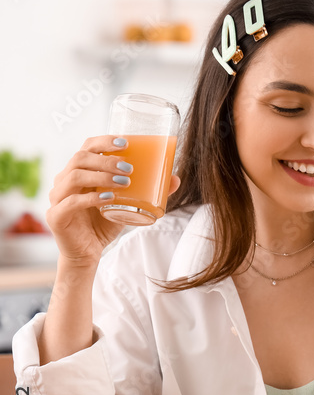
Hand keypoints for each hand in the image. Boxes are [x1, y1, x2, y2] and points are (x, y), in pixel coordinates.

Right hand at [46, 136, 180, 264]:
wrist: (88, 252)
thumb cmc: (105, 224)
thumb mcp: (128, 205)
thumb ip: (148, 192)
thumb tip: (176, 179)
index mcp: (80, 172)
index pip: (87, 147)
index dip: (104, 141)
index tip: (125, 143)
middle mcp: (65, 181)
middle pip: (80, 158)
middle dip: (106, 159)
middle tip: (130, 168)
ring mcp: (58, 197)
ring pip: (74, 176)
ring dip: (101, 176)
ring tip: (124, 182)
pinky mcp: (56, 216)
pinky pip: (71, 202)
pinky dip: (91, 198)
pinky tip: (109, 199)